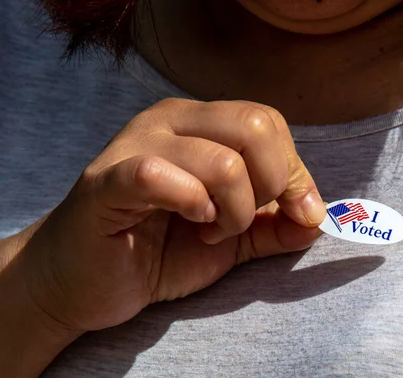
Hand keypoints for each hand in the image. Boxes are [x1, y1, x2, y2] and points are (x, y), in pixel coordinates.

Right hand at [22, 98, 325, 332]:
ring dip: (234, 211)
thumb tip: (318, 218)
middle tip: (242, 220)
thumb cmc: (158, 251)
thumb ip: (275, 226)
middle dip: (271, 185)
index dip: (295, 172)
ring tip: (210, 229)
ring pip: (223, 161)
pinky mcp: (107, 180)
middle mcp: (170, 120)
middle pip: (256, 126)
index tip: (298, 214)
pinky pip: (162, 175)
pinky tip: (189, 223)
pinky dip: (193, 206)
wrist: (84, 282)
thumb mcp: (232, 237)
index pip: (268, 122)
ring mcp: (136, 144)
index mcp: (201, 123)